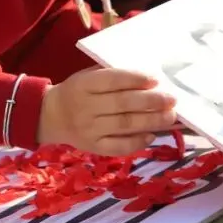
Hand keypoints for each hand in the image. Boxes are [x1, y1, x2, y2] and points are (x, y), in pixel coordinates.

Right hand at [37, 68, 176, 155]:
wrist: (51, 116)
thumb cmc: (78, 91)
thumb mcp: (88, 75)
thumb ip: (112, 74)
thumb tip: (148, 77)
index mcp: (83, 85)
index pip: (111, 80)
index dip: (134, 79)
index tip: (156, 79)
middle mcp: (85, 108)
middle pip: (122, 104)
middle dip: (151, 102)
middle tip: (172, 99)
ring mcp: (89, 130)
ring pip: (124, 126)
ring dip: (151, 121)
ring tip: (170, 116)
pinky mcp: (93, 147)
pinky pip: (118, 147)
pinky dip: (137, 142)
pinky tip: (152, 135)